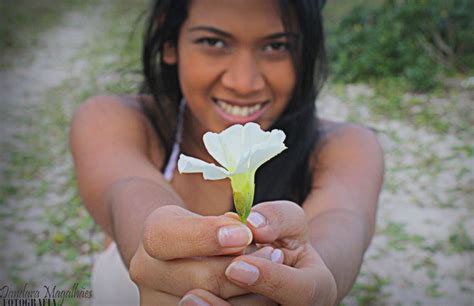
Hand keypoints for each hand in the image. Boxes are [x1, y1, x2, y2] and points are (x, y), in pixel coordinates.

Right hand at [128, 205, 276, 304]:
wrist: (194, 253)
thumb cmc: (214, 229)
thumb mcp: (218, 211)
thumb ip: (237, 217)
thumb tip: (252, 230)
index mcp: (154, 234)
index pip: (166, 237)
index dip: (205, 236)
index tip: (243, 233)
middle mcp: (145, 270)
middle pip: (198, 279)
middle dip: (242, 267)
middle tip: (275, 253)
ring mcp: (156, 301)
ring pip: (210, 304)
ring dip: (250, 290)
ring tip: (271, 271)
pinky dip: (244, 304)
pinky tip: (260, 291)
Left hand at [179, 201, 337, 305]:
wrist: (276, 268)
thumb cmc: (282, 241)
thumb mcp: (288, 221)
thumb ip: (277, 217)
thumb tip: (253, 224)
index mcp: (316, 288)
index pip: (302, 292)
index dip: (269, 280)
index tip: (236, 266)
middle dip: (229, 301)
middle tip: (195, 290)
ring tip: (189, 299)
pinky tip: (187, 301)